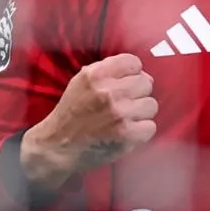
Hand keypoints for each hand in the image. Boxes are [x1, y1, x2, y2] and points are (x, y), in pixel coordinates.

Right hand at [21, 54, 157, 188]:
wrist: (58, 147)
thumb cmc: (71, 113)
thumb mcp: (80, 82)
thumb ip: (107, 71)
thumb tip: (141, 74)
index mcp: (96, 75)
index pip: (133, 62)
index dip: (132, 73)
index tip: (126, 83)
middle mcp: (109, 92)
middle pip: (146, 83)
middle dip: (138, 93)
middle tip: (125, 104)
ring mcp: (120, 114)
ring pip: (151, 105)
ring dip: (141, 113)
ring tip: (126, 119)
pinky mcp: (127, 135)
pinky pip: (150, 126)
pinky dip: (141, 131)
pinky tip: (127, 132)